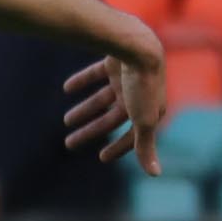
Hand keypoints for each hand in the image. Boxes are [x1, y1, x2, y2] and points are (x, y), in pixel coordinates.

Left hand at [63, 43, 168, 174]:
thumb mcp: (143, 120)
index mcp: (150, 109)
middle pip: (111, 118)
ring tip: (65, 120)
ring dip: (84, 110)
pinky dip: (81, 81)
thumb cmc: (143, 85)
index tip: (101, 157)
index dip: (119, 147)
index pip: (134, 134)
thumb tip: (156, 175)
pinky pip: (96, 73)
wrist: (137, 45)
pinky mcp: (115, 61)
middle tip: (69, 144)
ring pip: (102, 98)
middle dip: (91, 131)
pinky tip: (66, 88)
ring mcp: (127, 78)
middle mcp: (139, 94)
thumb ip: (146, 146)